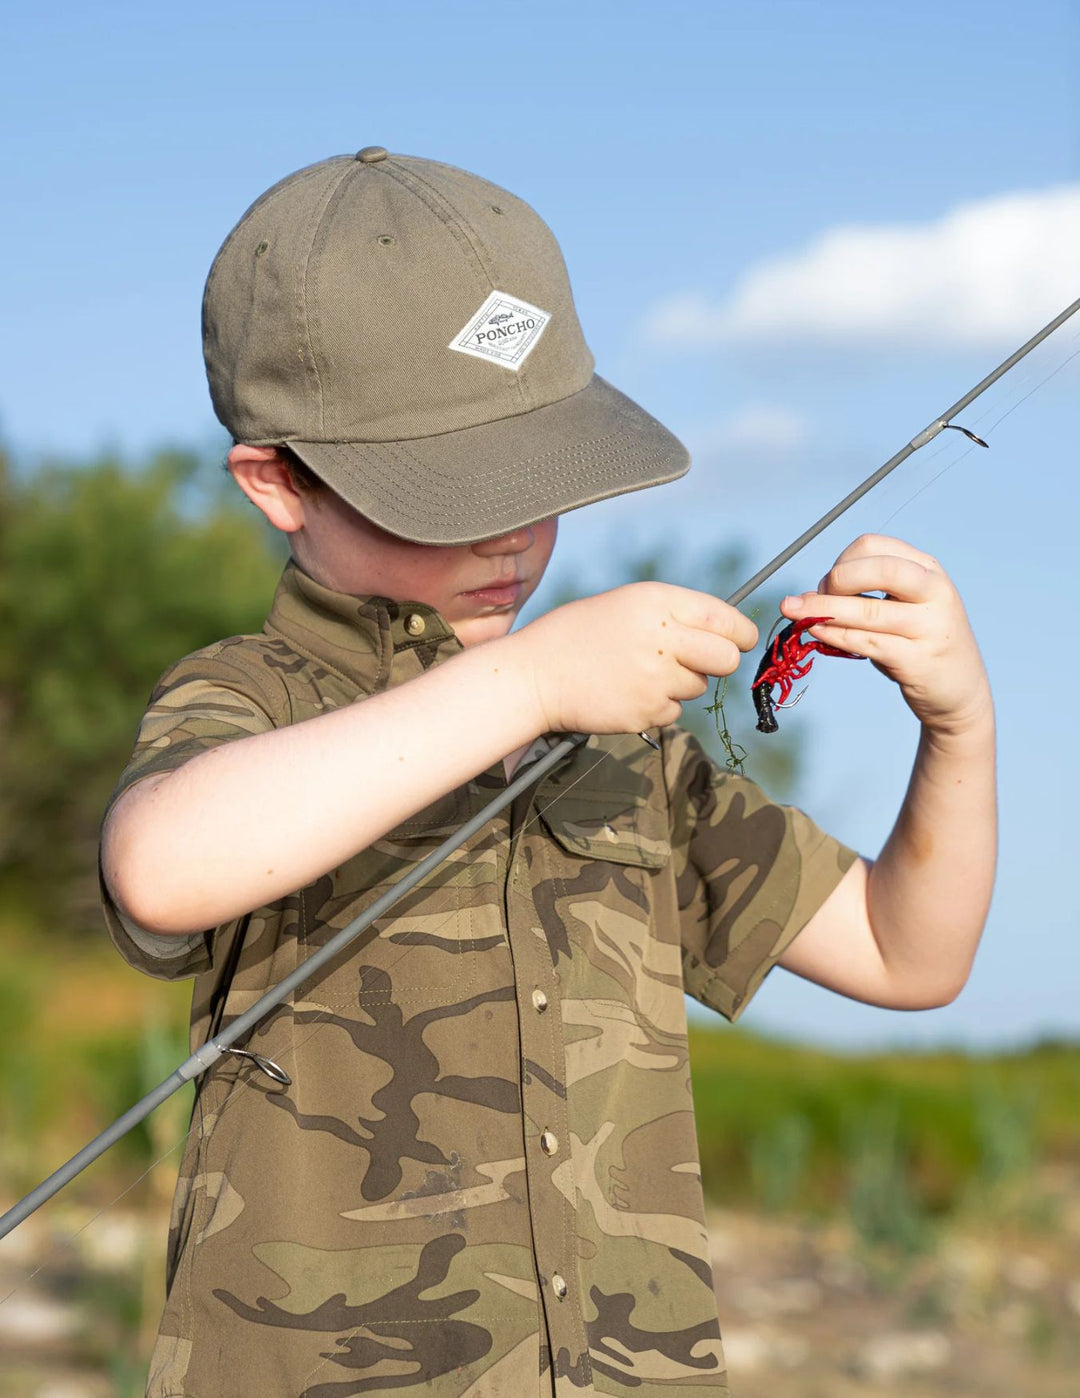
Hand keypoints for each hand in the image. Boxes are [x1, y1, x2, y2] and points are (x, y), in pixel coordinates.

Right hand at [512, 582, 758, 735]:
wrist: (534, 675)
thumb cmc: (577, 634)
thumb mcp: (626, 604)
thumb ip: (673, 614)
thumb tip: (721, 632)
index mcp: (658, 603)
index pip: (725, 620)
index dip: (740, 633)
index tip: (740, 640)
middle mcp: (663, 638)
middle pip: (727, 659)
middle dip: (720, 662)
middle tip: (699, 663)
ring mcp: (656, 679)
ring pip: (698, 687)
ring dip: (679, 684)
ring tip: (638, 673)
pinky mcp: (647, 711)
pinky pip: (674, 712)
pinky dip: (658, 706)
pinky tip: (627, 692)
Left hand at [779, 534, 991, 736]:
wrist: (960, 691)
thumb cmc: (919, 644)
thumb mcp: (903, 607)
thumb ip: (864, 595)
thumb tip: (806, 597)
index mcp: (927, 570)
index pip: (874, 547)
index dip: (841, 561)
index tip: (828, 584)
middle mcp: (934, 592)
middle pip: (879, 569)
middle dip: (837, 580)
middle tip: (813, 599)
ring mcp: (930, 626)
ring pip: (867, 611)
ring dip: (823, 611)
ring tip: (797, 615)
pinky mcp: (918, 660)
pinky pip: (867, 642)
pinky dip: (835, 636)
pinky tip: (817, 633)